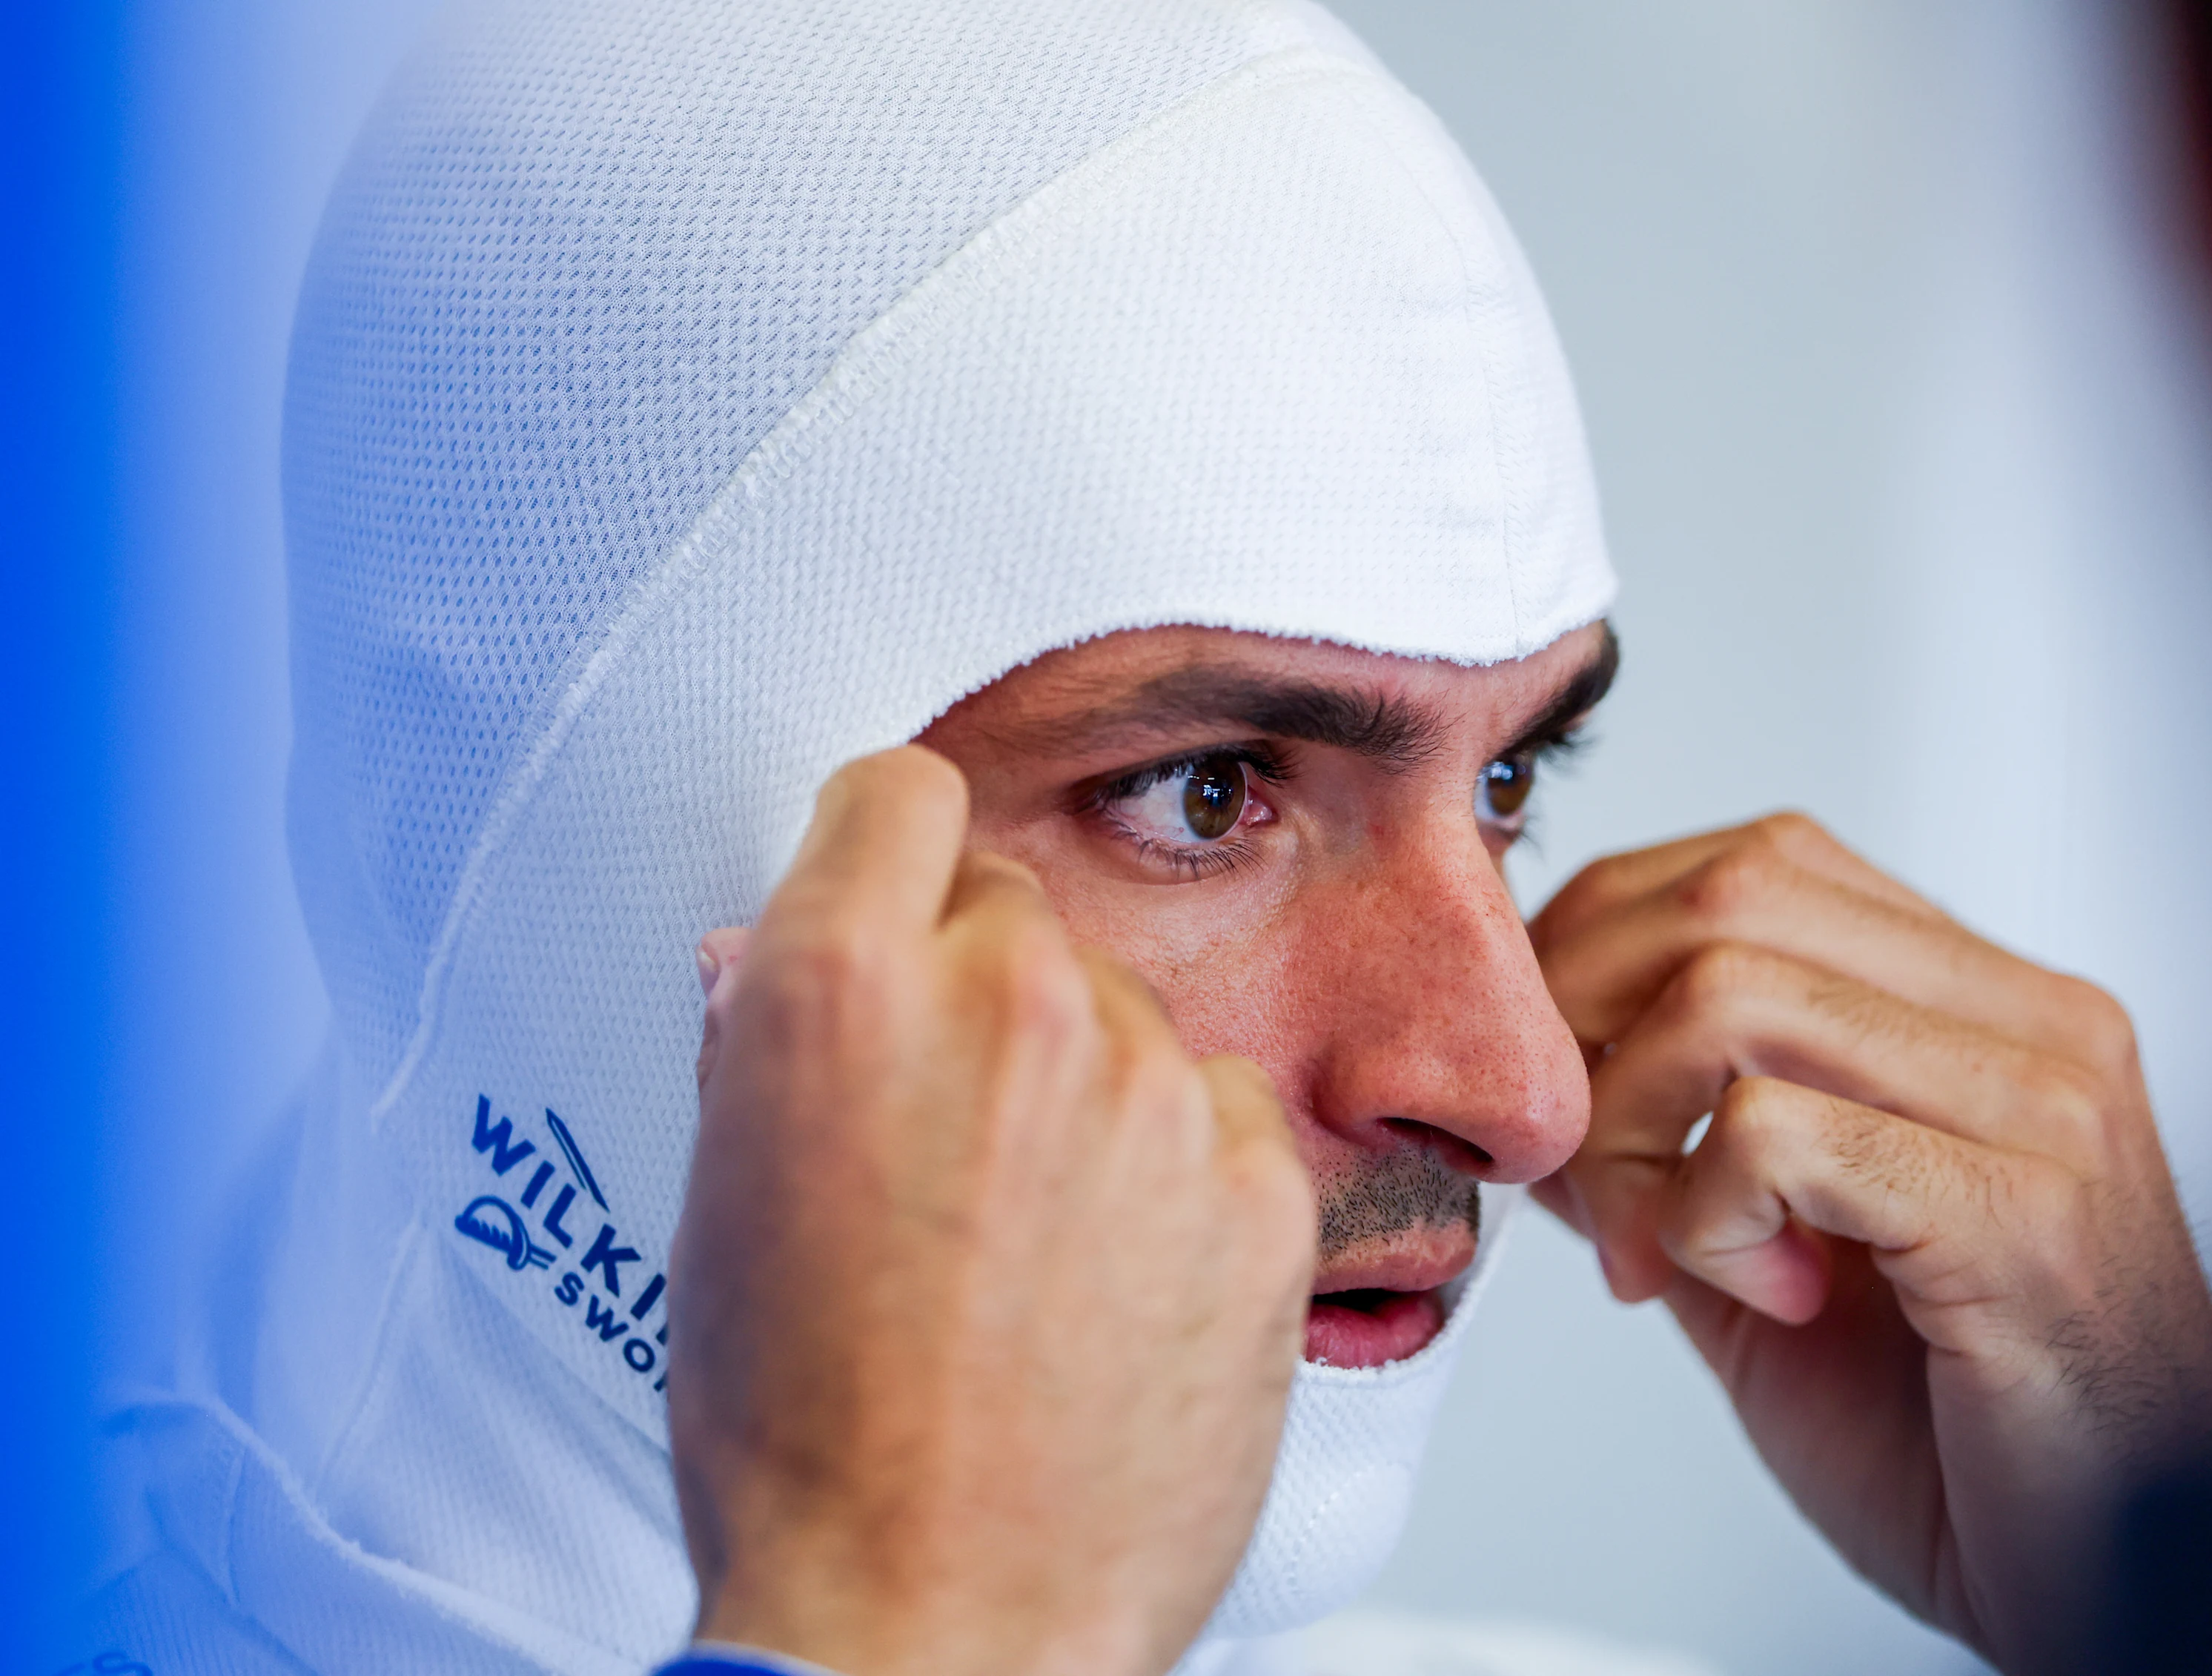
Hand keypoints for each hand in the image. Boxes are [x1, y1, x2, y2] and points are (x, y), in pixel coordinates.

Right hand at [668, 747, 1315, 1675]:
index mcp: (841, 987)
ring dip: (1093, 1088)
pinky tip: (1128, 1284)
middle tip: (961, 1131)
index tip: (903, 911)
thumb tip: (798, 962)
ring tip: (1043, 1240)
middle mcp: (1010, 1002)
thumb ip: (780, 1047)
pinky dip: (1186, 1173)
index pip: (901, 794)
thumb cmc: (806, 1445)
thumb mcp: (724, 1208)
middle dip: (985, 994)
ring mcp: (1152, 1090)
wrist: (931, 1622)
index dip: (894, 856)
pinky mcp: (1263, 1183)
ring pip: (1129, 1015)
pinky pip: (1226, 1112)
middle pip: (1019, 910)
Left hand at [1529, 814, 2211, 1673]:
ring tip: (1655, 1252)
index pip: (1759, 863)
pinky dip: (1705, 1217)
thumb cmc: (1949, 1436)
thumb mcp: (1770, 1259)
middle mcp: (2037, 1025)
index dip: (1610, 945)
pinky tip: (1768, 1298)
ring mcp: (2045, 1111)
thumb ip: (1670, 1150)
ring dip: (1632, 1129)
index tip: (1559, 1079)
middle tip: (1576, 1165)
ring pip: (1729, 994)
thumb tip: (1538, 1070)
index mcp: (1994, 1007)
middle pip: (1730, 898)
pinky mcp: (2025, 1218)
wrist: (2105, 1589)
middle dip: (1590, 1019)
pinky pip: (1776, 1134)